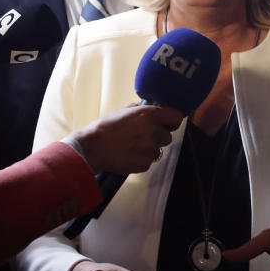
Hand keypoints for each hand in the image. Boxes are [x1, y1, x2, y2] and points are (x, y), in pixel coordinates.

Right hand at [68, 103, 184, 174]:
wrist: (92, 148)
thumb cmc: (105, 128)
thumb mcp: (122, 111)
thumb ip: (139, 109)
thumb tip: (147, 107)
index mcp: (149, 115)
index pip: (176, 117)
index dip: (173, 120)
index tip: (168, 123)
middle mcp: (154, 131)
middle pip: (168, 136)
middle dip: (158, 136)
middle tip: (142, 136)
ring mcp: (150, 149)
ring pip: (159, 149)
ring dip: (150, 148)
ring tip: (132, 146)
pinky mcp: (145, 163)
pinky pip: (149, 161)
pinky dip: (141, 159)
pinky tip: (129, 154)